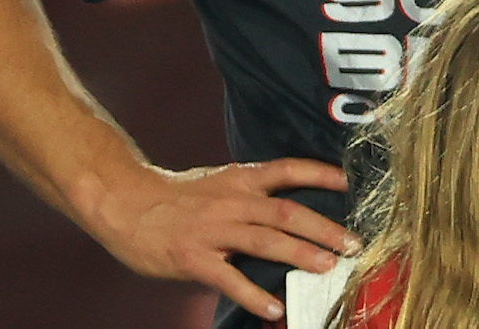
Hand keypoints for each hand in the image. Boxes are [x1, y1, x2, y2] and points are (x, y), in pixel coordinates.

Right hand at [85, 158, 357, 320]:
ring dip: (299, 254)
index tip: (351, 182)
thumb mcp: (219, 183)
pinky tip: (273, 309)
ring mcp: (212, 230)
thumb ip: (252, 195)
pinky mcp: (193, 258)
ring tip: (327, 267)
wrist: (124, 202)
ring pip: (265, 241)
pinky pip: (228, 279)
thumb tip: (291, 212)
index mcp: (240, 180)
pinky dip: (253, 294)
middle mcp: (232, 201)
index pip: (289, 169)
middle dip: (324, 227)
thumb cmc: (176, 197)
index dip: (321, 173)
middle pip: (287, 211)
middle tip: (353, 243)